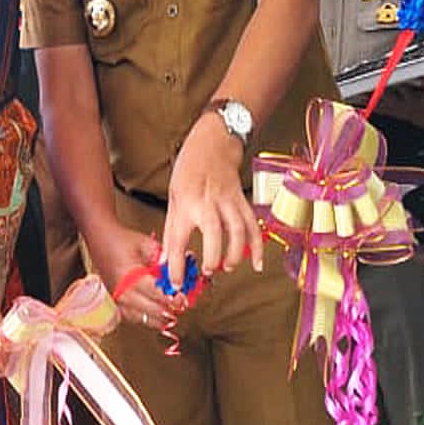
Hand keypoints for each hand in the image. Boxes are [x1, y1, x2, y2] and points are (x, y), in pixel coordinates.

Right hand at [90, 220, 173, 331]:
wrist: (100, 238)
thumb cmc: (122, 239)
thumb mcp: (146, 243)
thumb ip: (162, 258)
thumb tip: (178, 271)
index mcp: (130, 277)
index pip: (156, 293)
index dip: (172, 299)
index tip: (184, 299)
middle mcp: (122, 291)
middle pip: (150, 309)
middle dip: (169, 310)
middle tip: (182, 307)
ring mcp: (117, 298)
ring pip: (141, 318)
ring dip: (158, 319)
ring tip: (172, 317)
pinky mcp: (115, 300)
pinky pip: (132, 317)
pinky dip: (145, 319)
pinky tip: (156, 318)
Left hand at [161, 113, 263, 289]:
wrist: (213, 142)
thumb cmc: (189, 168)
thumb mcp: (173, 197)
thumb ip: (172, 230)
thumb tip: (166, 258)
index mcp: (185, 204)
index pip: (178, 239)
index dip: (176, 264)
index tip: (177, 282)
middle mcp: (207, 203)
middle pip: (214, 234)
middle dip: (212, 257)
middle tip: (208, 271)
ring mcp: (228, 201)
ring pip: (238, 231)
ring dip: (235, 253)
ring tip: (227, 267)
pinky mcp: (242, 201)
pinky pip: (253, 226)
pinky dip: (257, 246)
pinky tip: (256, 262)